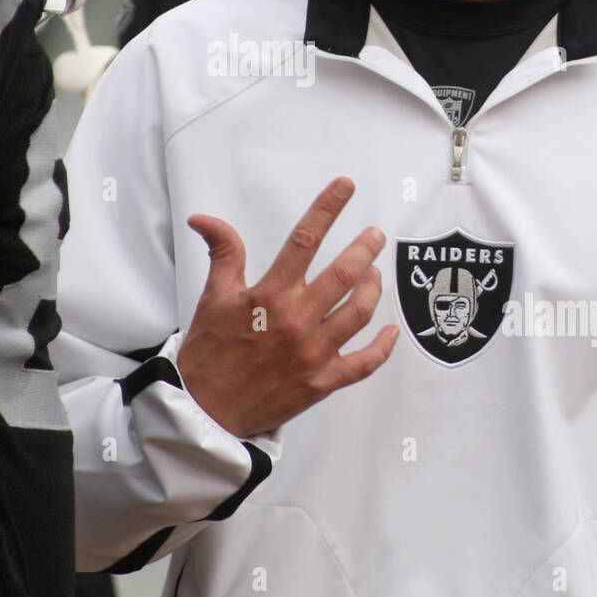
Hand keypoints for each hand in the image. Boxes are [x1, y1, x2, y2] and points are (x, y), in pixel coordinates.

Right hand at [178, 177, 396, 437]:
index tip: (344, 187)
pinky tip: (391, 332)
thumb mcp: (212, 297)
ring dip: (373, 288)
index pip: (304, 240)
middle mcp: (298, 320)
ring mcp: (314, 352)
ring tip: (375, 273)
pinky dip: (383, 347)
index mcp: (271, 294)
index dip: (327, 208)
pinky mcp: (322, 381)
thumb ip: (222, 253)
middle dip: (365, 248)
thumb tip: (205, 219)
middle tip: (375, 235)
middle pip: (344, 273)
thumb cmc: (210, 353)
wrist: (206, 410)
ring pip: (359, 312)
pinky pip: (363, 363)